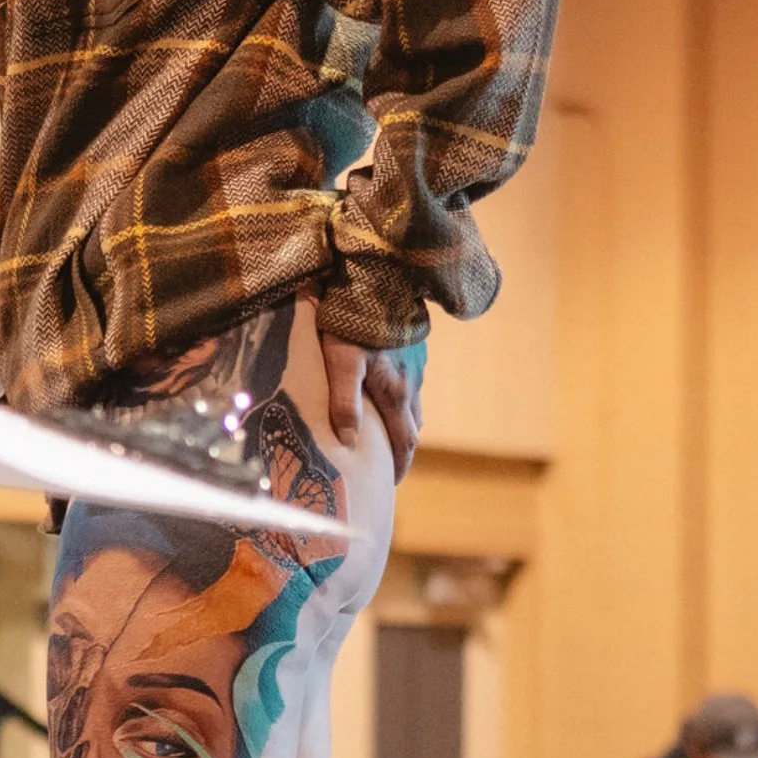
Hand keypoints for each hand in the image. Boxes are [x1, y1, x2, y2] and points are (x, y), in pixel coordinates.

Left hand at [320, 331, 423, 477]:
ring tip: (384, 432)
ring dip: (401, 420)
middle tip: (386, 464)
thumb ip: (343, 403)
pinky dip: (400, 397)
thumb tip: (349, 443)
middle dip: (401, 447)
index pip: (404, 441)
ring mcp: (416, 362)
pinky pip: (410, 380)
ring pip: (411, 402)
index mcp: (397, 392)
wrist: (378, 273)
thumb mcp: (340, 362)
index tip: (391, 485)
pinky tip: (384, 390)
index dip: (399, 466)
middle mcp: (413, 381)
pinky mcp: (412, 344)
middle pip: (411, 424)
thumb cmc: (352, 319)